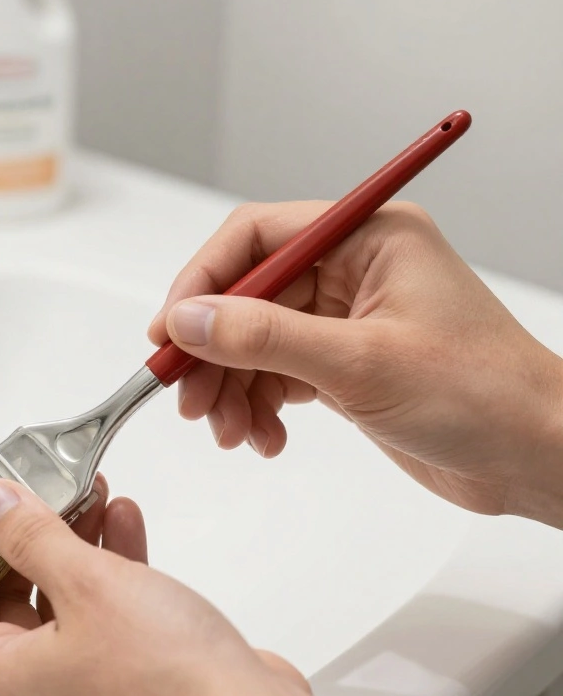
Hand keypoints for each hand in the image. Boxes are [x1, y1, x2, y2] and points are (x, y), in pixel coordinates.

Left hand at [0, 476, 351, 695]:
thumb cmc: (168, 682)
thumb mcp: (88, 584)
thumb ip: (31, 538)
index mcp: (1, 680)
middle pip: (6, 600)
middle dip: (29, 536)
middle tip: (44, 489)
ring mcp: (81, 693)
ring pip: (59, 605)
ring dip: (75, 545)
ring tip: (91, 495)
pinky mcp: (126, 683)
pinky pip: (102, 619)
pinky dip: (109, 572)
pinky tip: (125, 527)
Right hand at [149, 201, 562, 526]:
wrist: (536, 458)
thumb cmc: (483, 395)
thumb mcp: (361, 364)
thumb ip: (265, 337)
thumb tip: (188, 320)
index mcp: (366, 237)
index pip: (256, 237)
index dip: (203, 281)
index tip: (168, 331)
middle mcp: (350, 269)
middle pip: (246, 294)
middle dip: (212, 351)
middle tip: (189, 399)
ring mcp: (343, 317)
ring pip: (253, 340)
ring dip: (231, 387)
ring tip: (232, 432)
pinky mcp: (341, 362)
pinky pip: (275, 373)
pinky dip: (258, 406)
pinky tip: (265, 438)